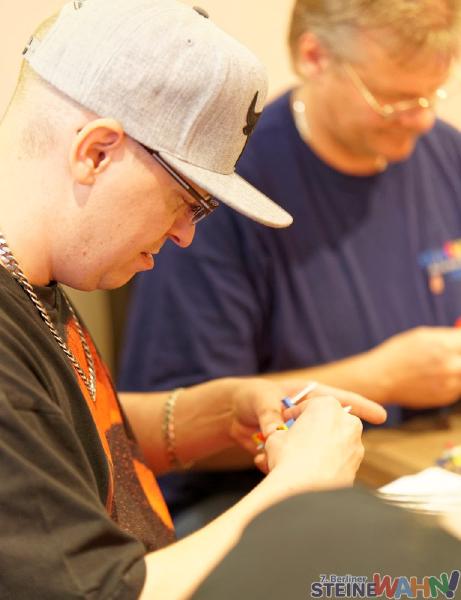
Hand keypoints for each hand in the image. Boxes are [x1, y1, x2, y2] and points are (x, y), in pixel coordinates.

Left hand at [226, 378, 380, 467]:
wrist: (231, 415)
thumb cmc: (250, 397)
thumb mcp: (261, 399)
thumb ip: (270, 414)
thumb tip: (274, 430)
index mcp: (309, 397)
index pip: (340, 399)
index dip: (362, 406)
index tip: (381, 416)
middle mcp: (310, 418)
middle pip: (332, 430)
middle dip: (328, 444)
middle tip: (326, 457)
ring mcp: (302, 436)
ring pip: (311, 452)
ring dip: (295, 457)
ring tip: (272, 453)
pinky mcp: (290, 451)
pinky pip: (292, 462)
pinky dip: (278, 465)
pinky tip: (261, 459)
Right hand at [264, 395, 363, 490]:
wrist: (303, 491)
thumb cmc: (288, 458)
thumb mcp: (275, 437)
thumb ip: (280, 432)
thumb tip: (277, 436)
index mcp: (326, 405)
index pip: (307, 406)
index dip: (293, 415)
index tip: (286, 423)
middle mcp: (346, 421)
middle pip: (325, 422)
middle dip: (311, 430)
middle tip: (295, 440)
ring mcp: (355, 444)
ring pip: (334, 441)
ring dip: (320, 447)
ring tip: (301, 459)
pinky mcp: (357, 466)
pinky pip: (339, 460)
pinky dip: (328, 463)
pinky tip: (311, 472)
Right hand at [370, 326, 460, 407]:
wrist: (381, 379)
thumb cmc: (399, 354)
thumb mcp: (422, 336)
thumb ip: (448, 336)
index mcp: (444, 346)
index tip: (457, 342)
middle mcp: (450, 366)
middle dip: (459, 354)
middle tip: (452, 353)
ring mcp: (449, 384)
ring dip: (458, 368)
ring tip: (441, 365)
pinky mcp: (446, 397)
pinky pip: (459, 386)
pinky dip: (453, 380)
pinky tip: (435, 376)